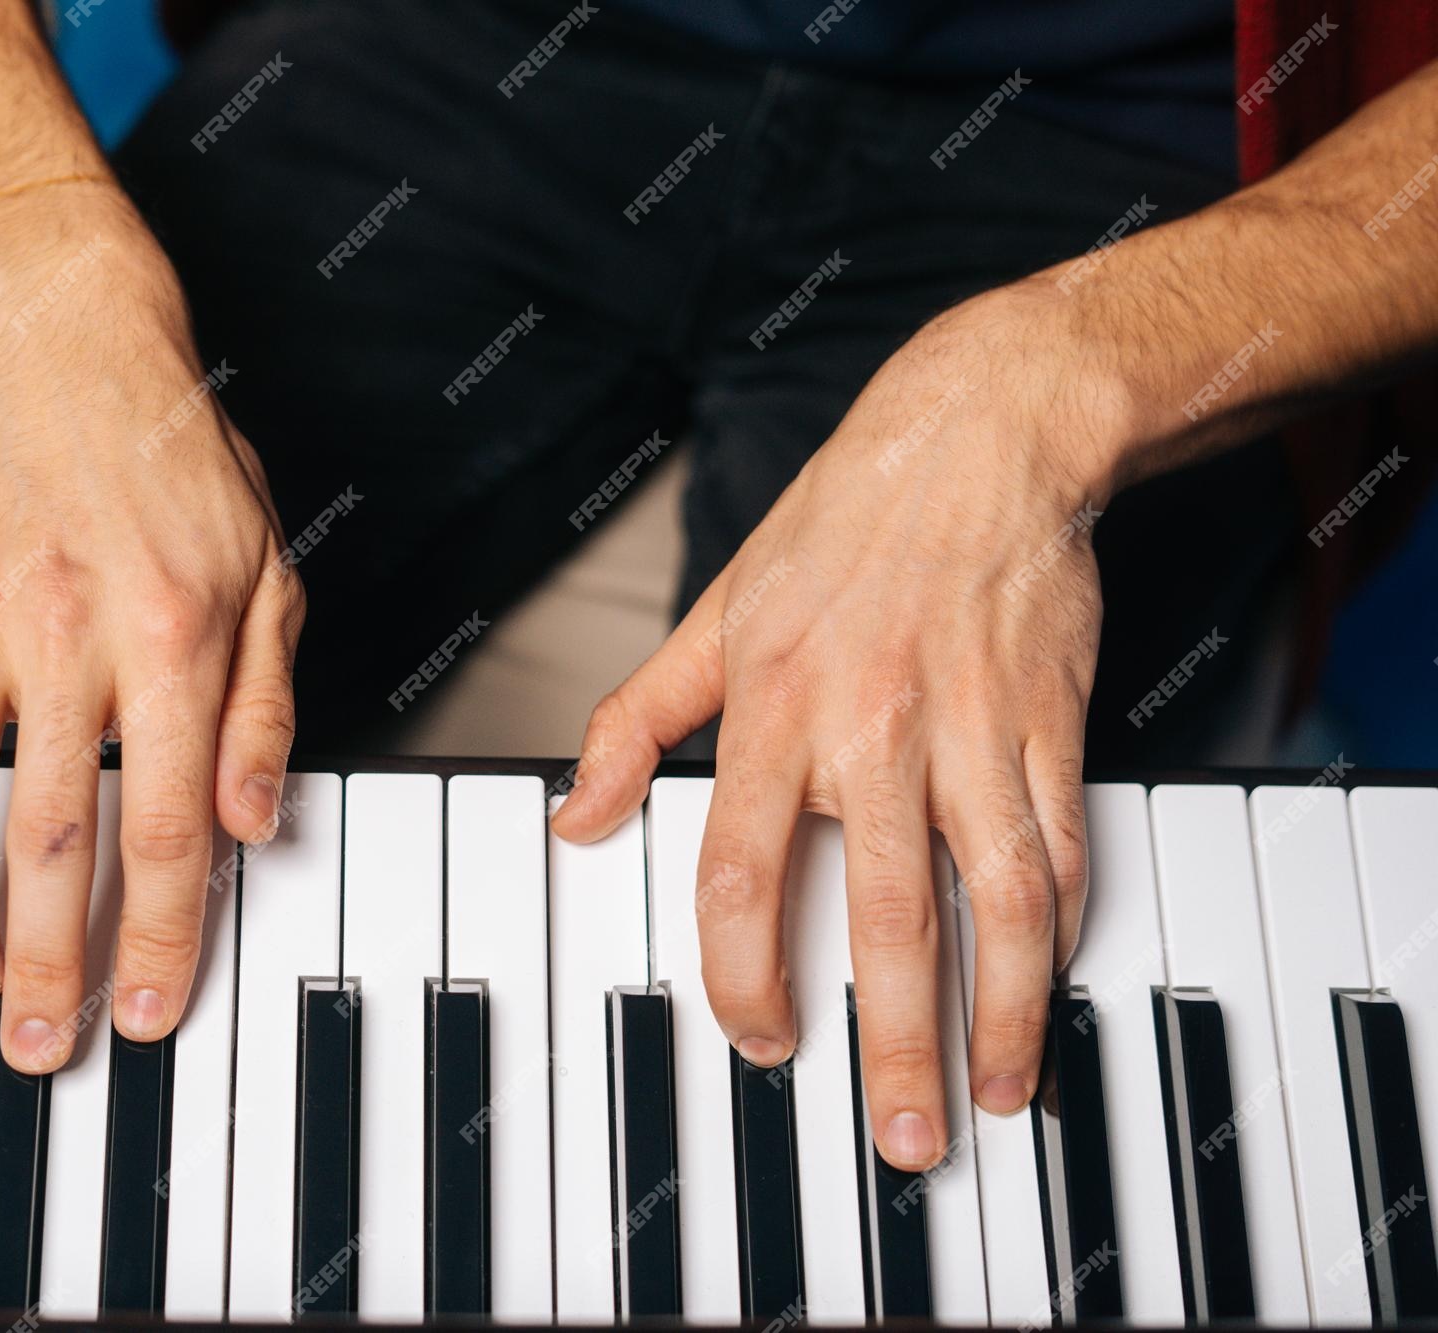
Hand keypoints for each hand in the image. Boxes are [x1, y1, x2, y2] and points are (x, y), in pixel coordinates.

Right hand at [0, 198, 300, 1072]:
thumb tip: (255, 829)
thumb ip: (267, 708)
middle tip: (46, 1047)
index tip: (149, 1013)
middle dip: (51, 961)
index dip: (160, 937)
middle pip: (54, 839)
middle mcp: (68, 639)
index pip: (169, 827)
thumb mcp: (272, 574)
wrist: (72, 346)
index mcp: (174, 637)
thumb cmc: (184, 464)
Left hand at [554, 281, 1117, 1168]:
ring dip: (1004, 1011)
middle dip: (898, 1042)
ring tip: (998, 1090)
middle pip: (887, 915)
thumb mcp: (713, 614)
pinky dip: (1062, 926)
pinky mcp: (1053, 722)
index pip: (742, 870)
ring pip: (1000, 900)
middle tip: (902, 1137)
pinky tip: (1051, 982)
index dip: (745, 971)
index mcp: (774, 708)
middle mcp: (874, 728)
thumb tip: (575, 816)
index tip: (763, 1039)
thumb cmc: (839, 528)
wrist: (980, 436)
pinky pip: (1062, 845)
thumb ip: (636, 723)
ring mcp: (975, 730)